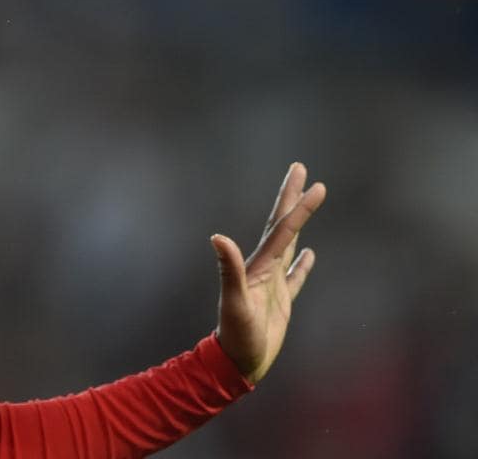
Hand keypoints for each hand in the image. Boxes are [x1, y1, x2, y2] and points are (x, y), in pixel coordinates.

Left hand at [212, 162, 325, 383]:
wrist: (235, 362)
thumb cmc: (236, 335)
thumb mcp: (234, 302)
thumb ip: (229, 270)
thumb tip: (217, 237)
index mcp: (259, 265)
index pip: (282, 229)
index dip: (298, 206)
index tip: (314, 183)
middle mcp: (264, 268)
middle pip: (281, 226)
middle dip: (291, 198)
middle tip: (300, 169)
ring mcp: (272, 283)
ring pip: (289, 245)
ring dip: (298, 223)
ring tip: (306, 201)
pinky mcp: (280, 301)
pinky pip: (295, 277)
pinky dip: (303, 265)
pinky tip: (310, 255)